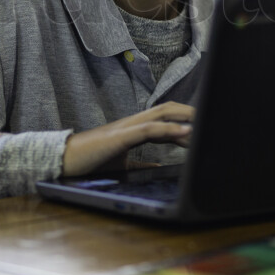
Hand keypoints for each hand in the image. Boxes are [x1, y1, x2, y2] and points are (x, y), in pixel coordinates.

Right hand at [61, 102, 193, 176]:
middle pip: (167, 109)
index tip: (201, 131)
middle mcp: (132, 122)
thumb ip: (141, 162)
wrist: (63, 161)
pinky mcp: (122, 136)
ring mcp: (127, 126)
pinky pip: (150, 129)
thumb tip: (159, 165)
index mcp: (133, 128)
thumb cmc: (90, 161)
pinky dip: (170, 130)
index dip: (184, 122)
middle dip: (189, 113)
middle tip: (210, 121)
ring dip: (185, 118)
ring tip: (204, 123)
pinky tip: (186, 134)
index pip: (164, 118)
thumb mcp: (122, 164)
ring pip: (162, 113)